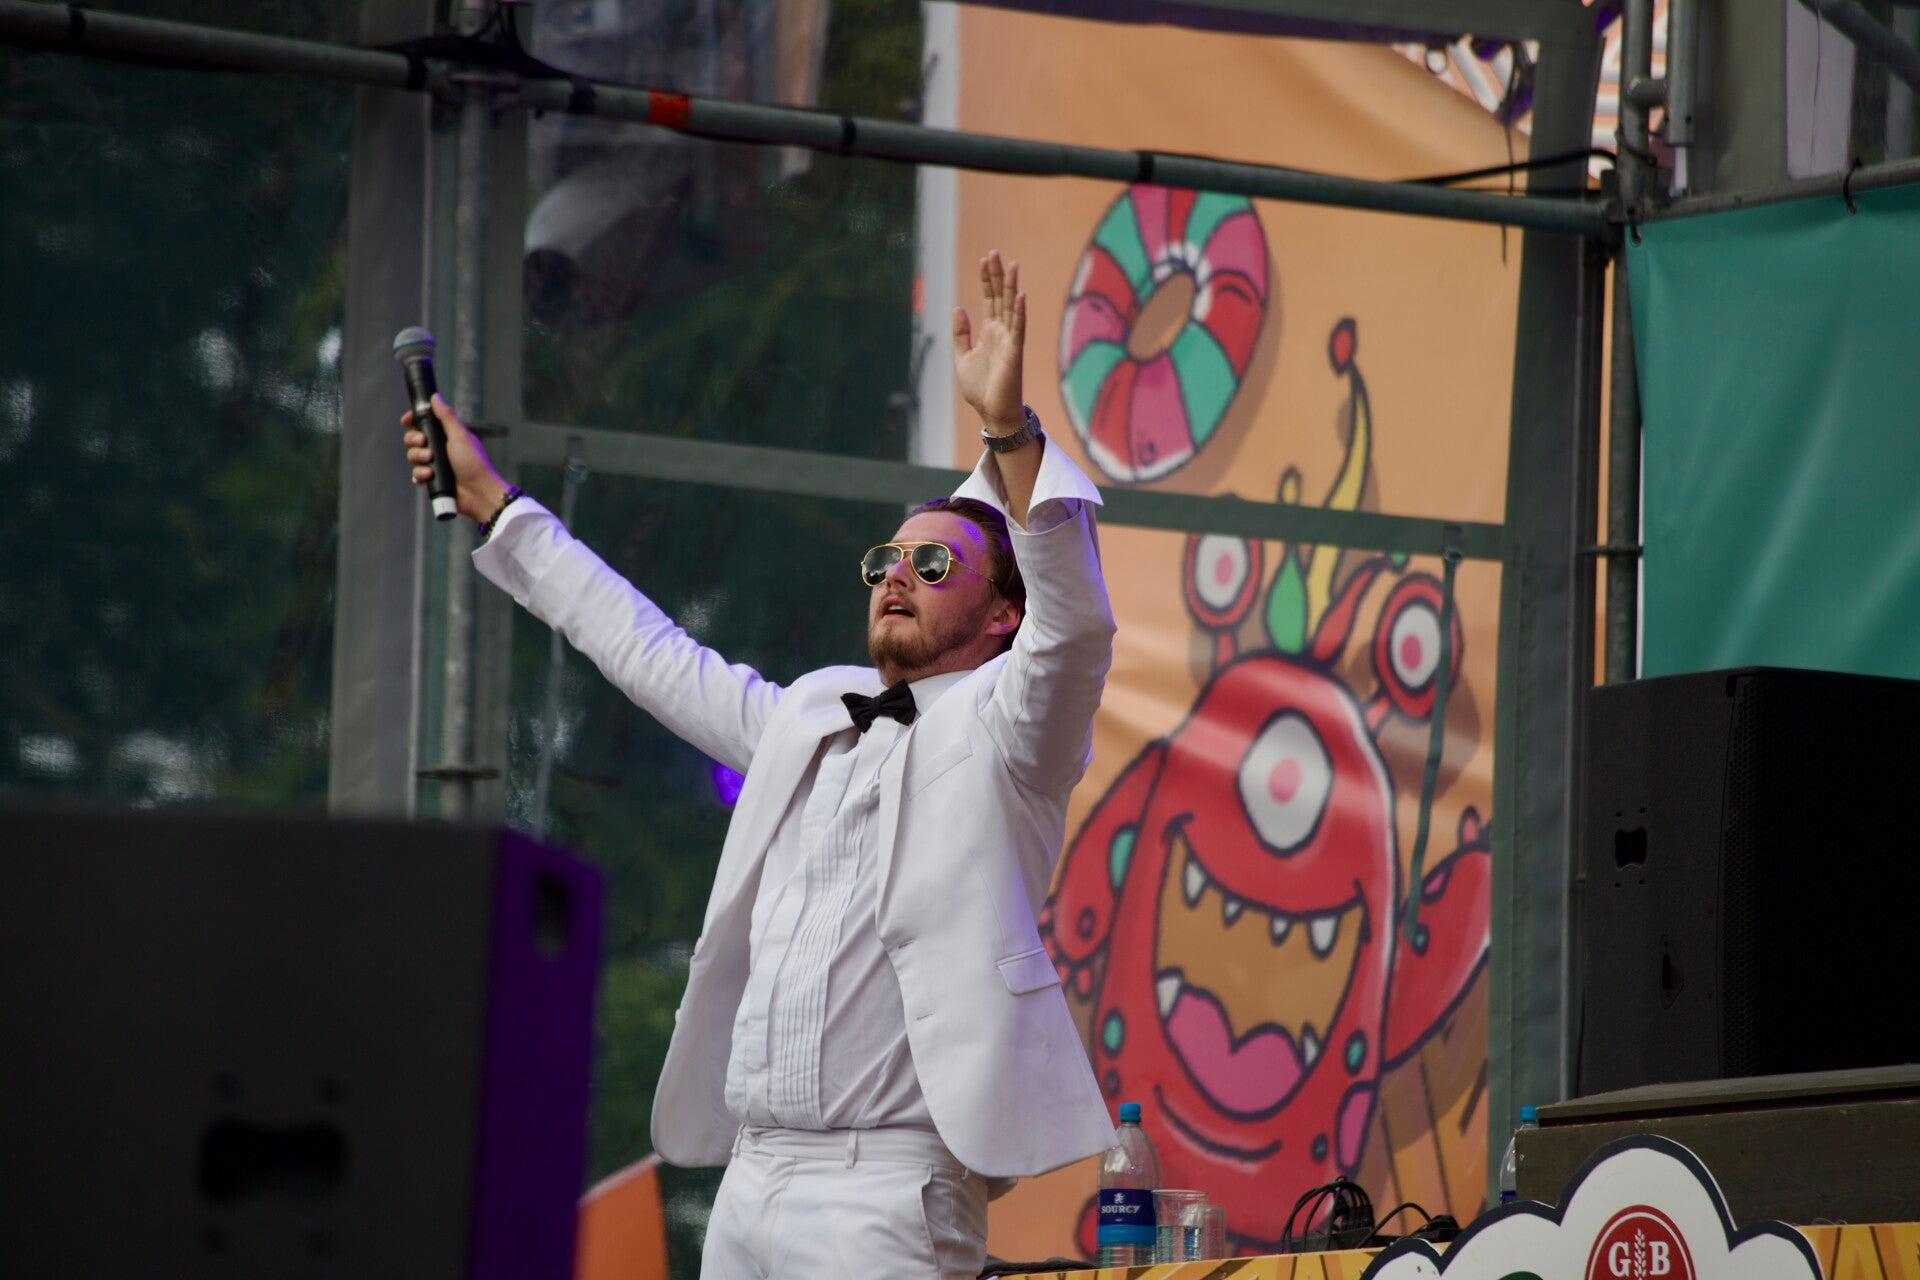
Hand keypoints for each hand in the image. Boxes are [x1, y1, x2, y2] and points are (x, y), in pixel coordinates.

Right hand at [401, 394, 512, 523]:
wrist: (479, 493)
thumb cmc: (474, 463)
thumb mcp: (460, 436)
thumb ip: (447, 417)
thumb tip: (435, 397)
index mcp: (447, 435)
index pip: (424, 423)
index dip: (413, 420)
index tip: (406, 421)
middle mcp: (440, 448)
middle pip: (413, 439)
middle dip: (414, 440)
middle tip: (424, 443)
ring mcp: (435, 464)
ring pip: (413, 456)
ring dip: (418, 458)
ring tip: (431, 462)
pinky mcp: (433, 480)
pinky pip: (416, 474)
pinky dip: (420, 474)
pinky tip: (429, 476)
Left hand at [952, 250, 1025, 433]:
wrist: (992, 412)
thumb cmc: (980, 389)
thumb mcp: (962, 358)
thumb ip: (961, 334)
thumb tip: (959, 308)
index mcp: (988, 332)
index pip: (989, 299)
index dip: (986, 279)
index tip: (984, 259)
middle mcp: (1001, 332)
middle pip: (1000, 297)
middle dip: (996, 275)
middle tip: (994, 252)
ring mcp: (1010, 340)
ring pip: (1011, 307)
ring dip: (1011, 286)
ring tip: (1010, 264)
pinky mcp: (1015, 352)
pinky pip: (1019, 328)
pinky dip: (1020, 311)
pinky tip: (1021, 294)